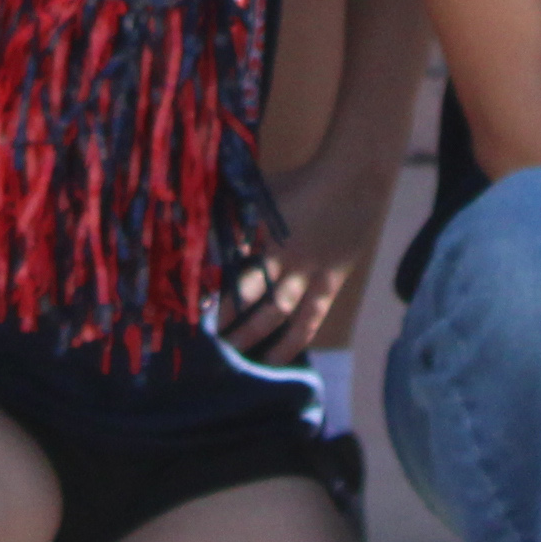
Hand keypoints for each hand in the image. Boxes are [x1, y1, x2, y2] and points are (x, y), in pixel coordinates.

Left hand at [219, 146, 391, 356]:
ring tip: (235, 357)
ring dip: (255, 334)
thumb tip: (208, 226)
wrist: (351, 181)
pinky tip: (279, 360)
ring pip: (278, 312)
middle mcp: (281, 257)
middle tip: (204, 336)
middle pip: (247, 292)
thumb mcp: (262, 191)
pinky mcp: (329, 283)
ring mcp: (308, 273)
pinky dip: (293, 341)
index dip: (209, 281)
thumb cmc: (302, 182)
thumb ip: (238, 211)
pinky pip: (310, 320)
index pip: (228, 263)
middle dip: (225, 315)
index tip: (188, 302)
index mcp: (263, 232)